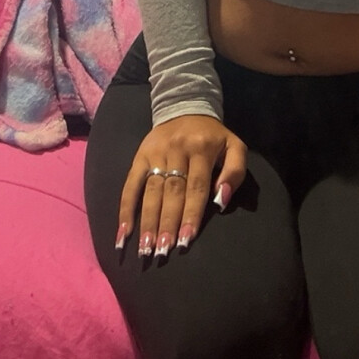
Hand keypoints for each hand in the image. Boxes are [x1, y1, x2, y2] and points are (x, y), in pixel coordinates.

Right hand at [116, 113, 247, 260]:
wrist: (185, 106)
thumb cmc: (213, 137)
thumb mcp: (235, 147)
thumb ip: (235, 172)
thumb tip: (221, 200)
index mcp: (202, 149)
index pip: (196, 187)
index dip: (191, 214)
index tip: (186, 240)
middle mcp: (176, 150)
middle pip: (171, 192)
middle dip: (167, 224)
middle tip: (163, 251)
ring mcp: (155, 153)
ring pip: (150, 191)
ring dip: (146, 221)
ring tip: (145, 249)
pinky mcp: (139, 156)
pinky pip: (130, 184)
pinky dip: (125, 209)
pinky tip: (123, 233)